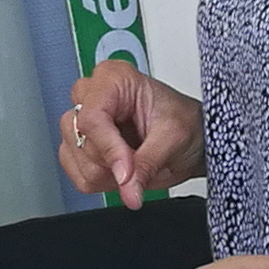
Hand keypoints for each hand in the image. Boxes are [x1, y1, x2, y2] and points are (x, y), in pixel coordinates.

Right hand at [61, 61, 203, 208]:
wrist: (192, 138)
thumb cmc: (185, 122)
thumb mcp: (174, 138)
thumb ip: (147, 163)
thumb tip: (129, 189)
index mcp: (113, 79)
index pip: (92, 117)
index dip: (108, 149)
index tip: (126, 172)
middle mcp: (91, 97)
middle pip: (80, 140)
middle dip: (111, 161)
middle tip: (140, 162)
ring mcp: (80, 123)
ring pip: (76, 161)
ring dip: (107, 174)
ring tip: (134, 163)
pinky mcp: (78, 148)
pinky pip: (78, 177)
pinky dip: (102, 183)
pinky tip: (122, 171)